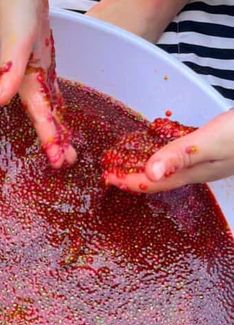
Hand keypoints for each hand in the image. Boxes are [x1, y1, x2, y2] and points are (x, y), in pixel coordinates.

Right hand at [0, 0, 75, 168]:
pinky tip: (60, 110)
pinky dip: (55, 103)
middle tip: (68, 162)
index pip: (40, 118)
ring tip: (67, 146)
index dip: (49, 141)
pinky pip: (50, 87)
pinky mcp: (41, 57)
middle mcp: (29, 81)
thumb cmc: (15, 9)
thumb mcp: (16, 42)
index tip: (59, 163)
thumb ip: (8, 73)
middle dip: (56, 140)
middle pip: (45, 118)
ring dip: (56, 125)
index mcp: (25, 82)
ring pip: (49, 106)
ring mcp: (36, 69)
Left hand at [103, 112, 233, 192]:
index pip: (153, 182)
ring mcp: (210, 160)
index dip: (129, 181)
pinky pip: (184, 156)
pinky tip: (167, 148)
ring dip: (150, 166)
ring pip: (172, 168)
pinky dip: (168, 154)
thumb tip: (148, 174)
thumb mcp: (211, 142)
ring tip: (132, 163)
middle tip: (112, 173)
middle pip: (160, 178)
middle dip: (136, 177)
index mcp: (195, 172)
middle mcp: (200, 170)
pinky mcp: (218, 147)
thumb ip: (180, 156)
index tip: (106, 179)